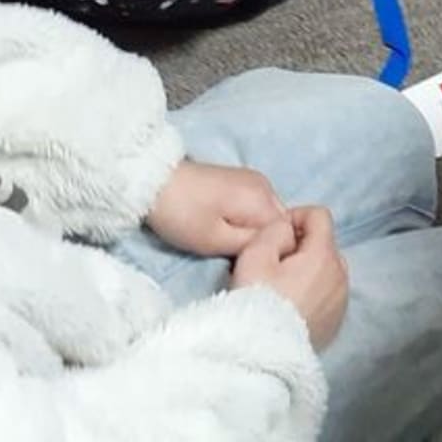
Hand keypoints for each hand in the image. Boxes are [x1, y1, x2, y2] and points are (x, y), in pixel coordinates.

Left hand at [149, 158, 285, 257]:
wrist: (154, 181)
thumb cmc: (183, 214)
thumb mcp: (214, 241)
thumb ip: (250, 246)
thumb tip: (272, 248)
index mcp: (263, 200)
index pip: (287, 233)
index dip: (272, 250)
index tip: (252, 263)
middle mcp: (266, 185)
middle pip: (279, 222)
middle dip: (265, 240)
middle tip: (238, 256)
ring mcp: (254, 180)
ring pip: (267, 215)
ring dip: (255, 230)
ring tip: (230, 244)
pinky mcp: (241, 180)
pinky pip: (257, 206)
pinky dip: (248, 220)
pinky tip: (227, 227)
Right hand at [233, 206, 348, 351]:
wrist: (262, 354)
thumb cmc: (256, 302)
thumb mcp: (254, 256)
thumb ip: (274, 230)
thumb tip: (287, 228)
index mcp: (324, 255)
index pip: (319, 215)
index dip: (295, 217)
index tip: (275, 235)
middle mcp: (341, 274)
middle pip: (324, 243)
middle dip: (301, 245)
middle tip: (273, 264)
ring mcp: (342, 299)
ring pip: (328, 268)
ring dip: (309, 269)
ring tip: (281, 287)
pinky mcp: (337, 320)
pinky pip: (329, 292)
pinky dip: (314, 290)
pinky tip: (292, 306)